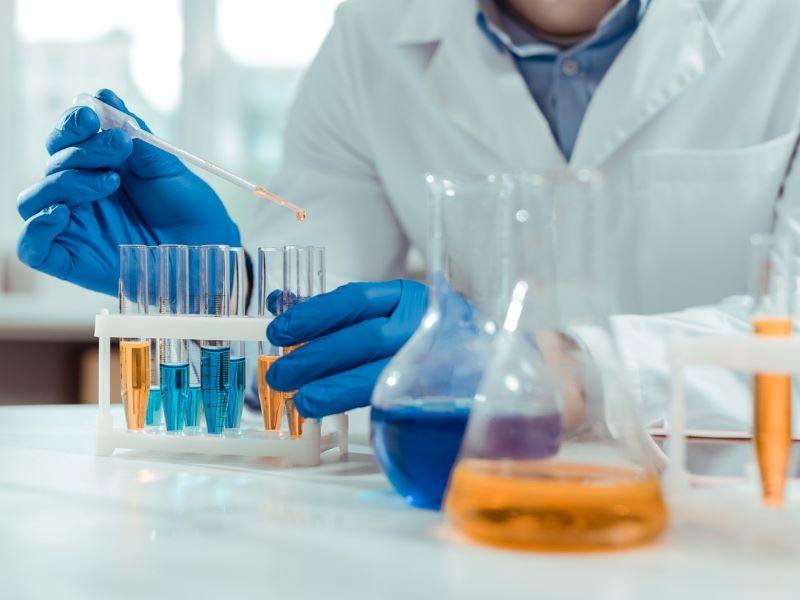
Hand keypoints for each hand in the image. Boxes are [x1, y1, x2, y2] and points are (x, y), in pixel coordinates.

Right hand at [17, 89, 239, 295]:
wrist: (208, 247)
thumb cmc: (189, 208)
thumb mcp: (165, 166)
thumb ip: (134, 135)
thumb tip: (105, 95)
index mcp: (98, 168)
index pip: (65, 140)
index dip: (72, 124)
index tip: (94, 117)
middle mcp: (79, 196)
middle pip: (51, 165)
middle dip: (82, 150)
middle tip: (119, 147)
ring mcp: (73, 227)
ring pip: (34, 199)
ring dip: (65, 182)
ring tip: (110, 181)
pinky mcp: (70, 260)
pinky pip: (32, 247)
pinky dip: (36, 228)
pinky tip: (61, 213)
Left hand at [265, 280, 428, 416]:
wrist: (470, 357)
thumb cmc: (414, 331)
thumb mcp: (383, 309)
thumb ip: (334, 310)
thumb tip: (278, 303)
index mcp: (406, 297)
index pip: (355, 301)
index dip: (313, 315)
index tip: (279, 330)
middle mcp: (420, 326)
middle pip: (363, 339)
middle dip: (315, 357)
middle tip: (280, 373)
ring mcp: (428, 359)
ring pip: (376, 374)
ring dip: (331, 388)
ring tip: (299, 398)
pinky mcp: (429, 389)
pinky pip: (386, 397)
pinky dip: (349, 402)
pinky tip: (324, 406)